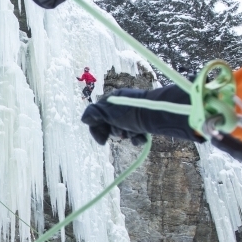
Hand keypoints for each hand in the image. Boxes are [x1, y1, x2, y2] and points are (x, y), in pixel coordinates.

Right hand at [81, 85, 199, 145]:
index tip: (103, 141)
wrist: (156, 114)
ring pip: (124, 131)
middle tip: (122, 132)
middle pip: (111, 125)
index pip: (97, 117)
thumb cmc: (130, 112)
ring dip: (127, 135)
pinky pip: (136, 134)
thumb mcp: (107, 112)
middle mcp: (122, 106)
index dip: (98, 130)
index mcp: (112, 100)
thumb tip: (84, 120)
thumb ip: (93, 114)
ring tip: (133, 133)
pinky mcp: (144, 122)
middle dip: (115, 132)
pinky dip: (137, 138)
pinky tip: (141, 137)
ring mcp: (133, 114)